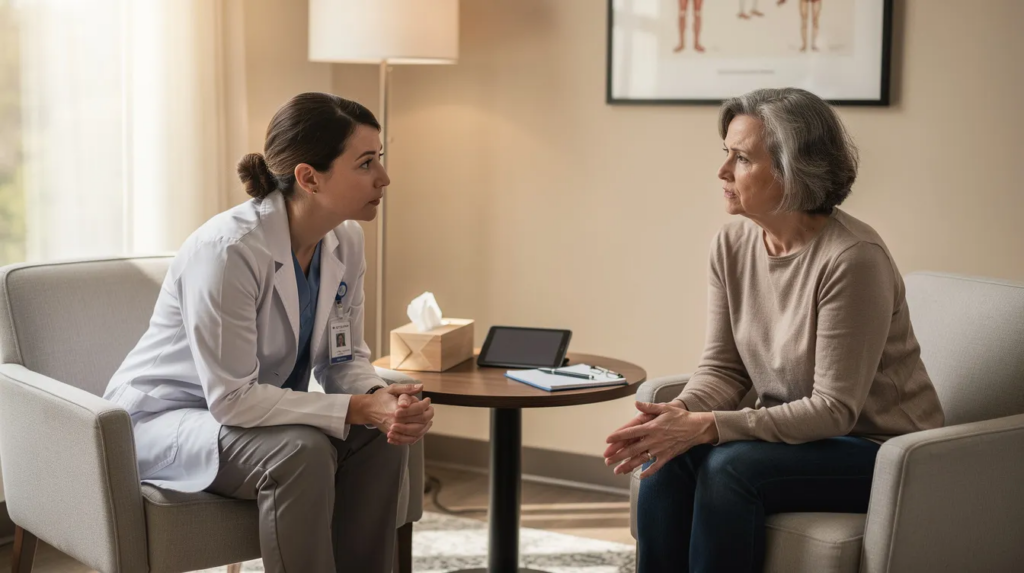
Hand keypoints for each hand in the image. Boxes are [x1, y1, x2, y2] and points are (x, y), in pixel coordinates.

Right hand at [349, 384, 433, 443]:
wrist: (367, 409)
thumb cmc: (380, 398)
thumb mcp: (392, 389)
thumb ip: (407, 388)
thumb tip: (421, 386)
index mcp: (397, 409)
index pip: (418, 409)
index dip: (426, 404)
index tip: (427, 400)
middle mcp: (397, 421)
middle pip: (420, 421)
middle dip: (429, 414)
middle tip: (430, 408)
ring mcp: (395, 430)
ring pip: (417, 432)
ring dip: (426, 426)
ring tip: (429, 419)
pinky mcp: (394, 435)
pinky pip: (409, 439)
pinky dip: (418, 436)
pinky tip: (422, 429)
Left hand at [603, 401, 717, 478]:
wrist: (697, 428)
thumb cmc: (680, 416)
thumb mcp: (665, 408)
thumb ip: (649, 407)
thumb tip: (636, 404)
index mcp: (651, 427)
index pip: (631, 432)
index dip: (618, 436)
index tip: (608, 440)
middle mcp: (654, 440)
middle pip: (632, 449)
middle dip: (618, 455)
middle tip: (607, 460)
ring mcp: (660, 450)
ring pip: (641, 459)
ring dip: (628, 466)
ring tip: (617, 471)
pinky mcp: (667, 456)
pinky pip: (656, 466)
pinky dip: (648, 472)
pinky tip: (640, 476)